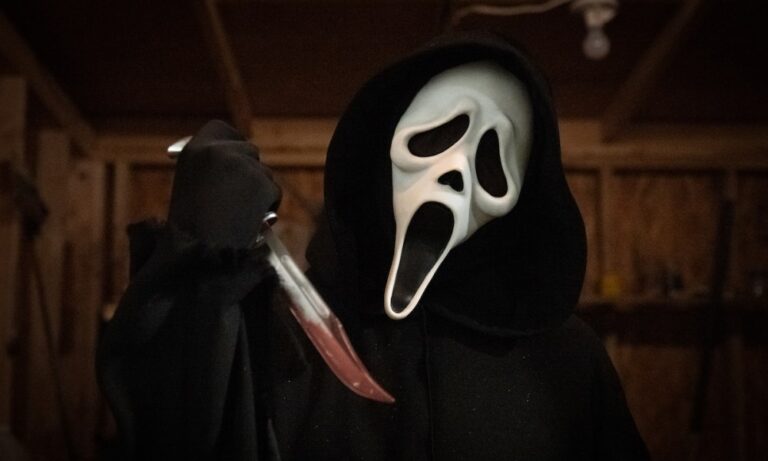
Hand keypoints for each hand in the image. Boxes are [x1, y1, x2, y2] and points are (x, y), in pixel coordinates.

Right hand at [167, 120, 280, 247]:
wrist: (200, 253)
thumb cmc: (190, 229)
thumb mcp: (190, 186)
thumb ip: (209, 169)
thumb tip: (235, 162)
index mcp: (195, 149)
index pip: (220, 130)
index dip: (230, 145)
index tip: (232, 159)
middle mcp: (219, 150)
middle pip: (248, 150)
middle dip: (249, 171)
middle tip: (239, 197)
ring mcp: (244, 165)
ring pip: (264, 173)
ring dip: (258, 192)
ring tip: (237, 215)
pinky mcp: (263, 183)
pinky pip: (273, 192)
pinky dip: (267, 207)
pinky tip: (250, 221)